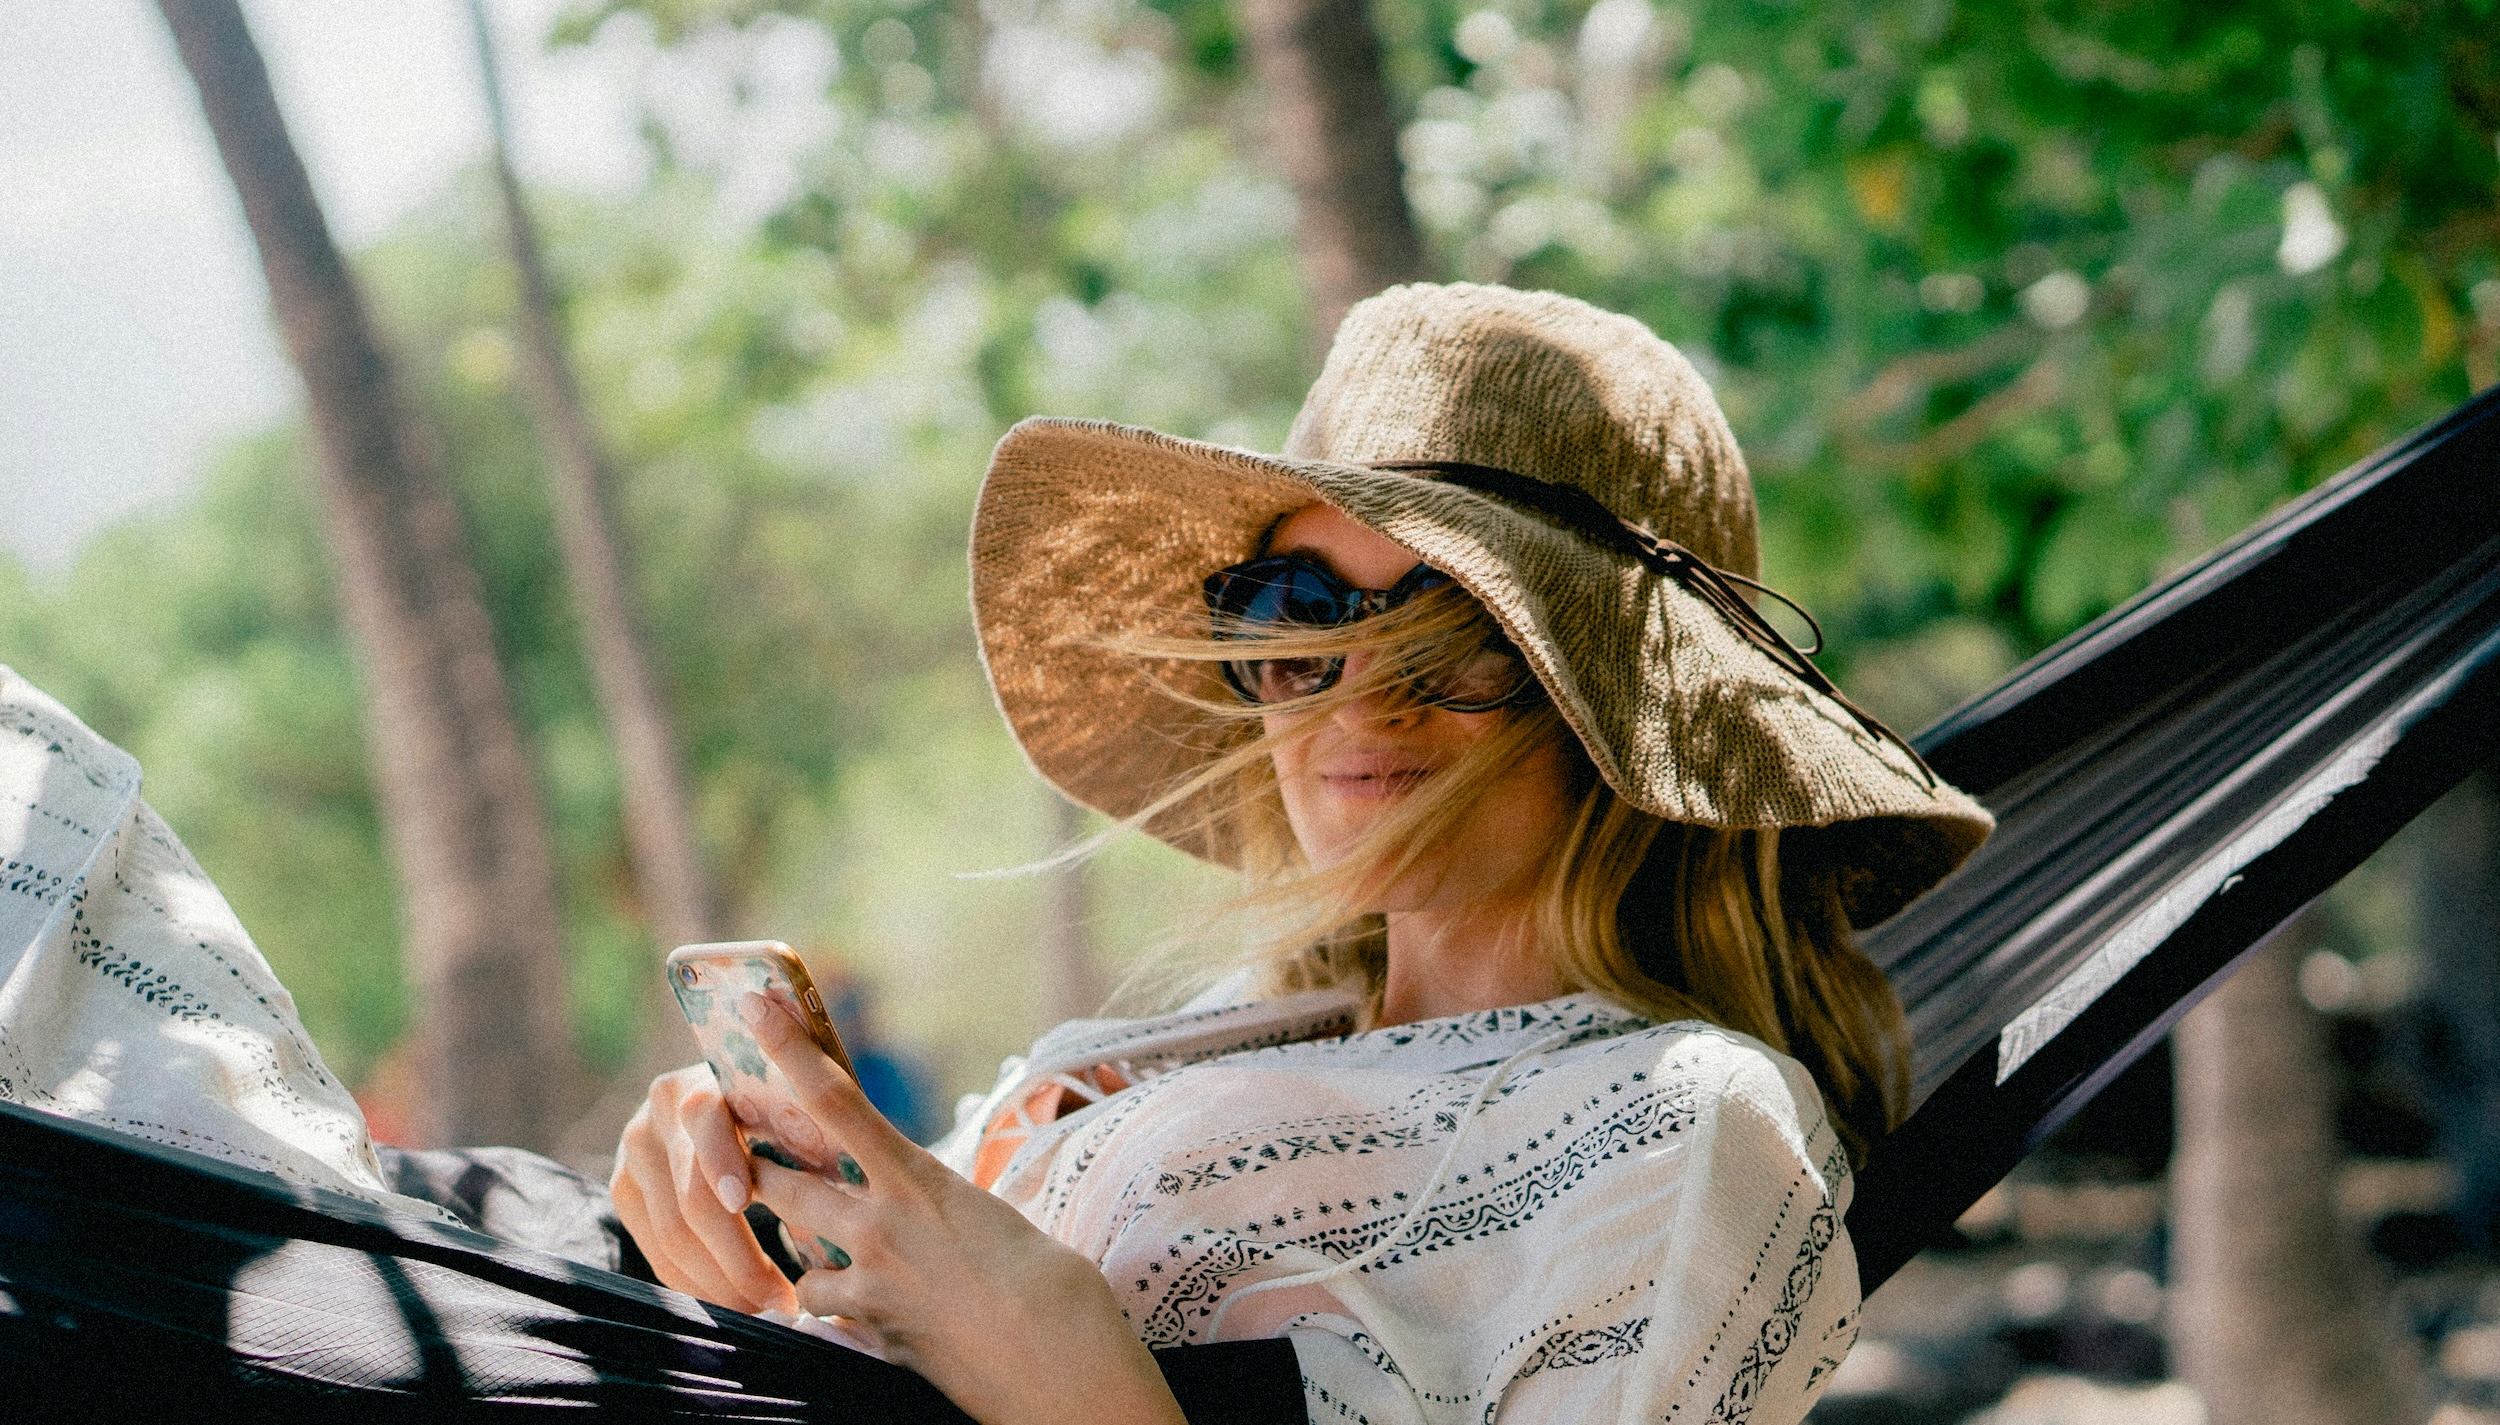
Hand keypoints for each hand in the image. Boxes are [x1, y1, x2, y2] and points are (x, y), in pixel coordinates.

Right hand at [610, 1061, 797, 1316]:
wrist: (735, 1091)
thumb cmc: (790, 1102)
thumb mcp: (801, 1098)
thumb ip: (813, 1124)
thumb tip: (844, 1183)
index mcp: (708, 1078)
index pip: (705, 1120)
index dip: (723, 1163)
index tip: (747, 1204)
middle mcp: (660, 1109)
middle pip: (690, 1197)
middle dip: (736, 1258)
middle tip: (780, 1300)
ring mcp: (636, 1150)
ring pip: (671, 1235)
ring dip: (720, 1283)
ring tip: (764, 1308)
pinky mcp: (625, 1188)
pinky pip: (657, 1252)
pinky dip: (696, 1284)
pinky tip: (733, 1300)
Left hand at [738, 993, 1187, 1424]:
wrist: (1060, 1365)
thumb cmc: (1054, 1285)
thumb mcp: (996, 1219)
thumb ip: (946, 1204)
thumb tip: (926, 1212)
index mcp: (919, 1178)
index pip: (835, 1100)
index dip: (787, 1049)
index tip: (756, 1010)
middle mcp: (881, 1225)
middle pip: (781, 1182)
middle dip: (760, 1170)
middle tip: (751, 1159)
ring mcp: (869, 1284)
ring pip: (796, 1254)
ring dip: (803, 1248)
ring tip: (832, 1249)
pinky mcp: (871, 1335)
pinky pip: (826, 1314)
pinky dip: (833, 1310)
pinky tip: (860, 1313)